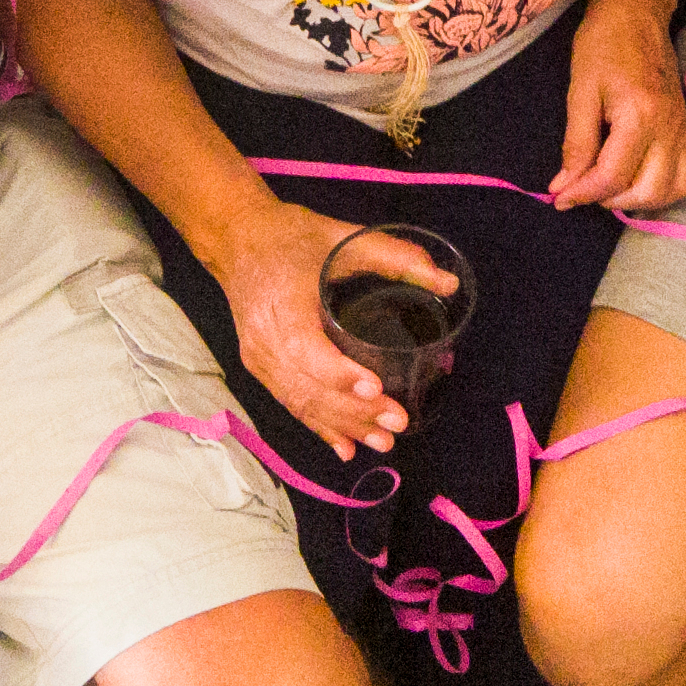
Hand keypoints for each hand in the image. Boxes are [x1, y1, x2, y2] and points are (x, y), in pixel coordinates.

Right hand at [204, 200, 449, 458]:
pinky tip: (346, 448)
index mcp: (281, 304)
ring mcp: (259, 358)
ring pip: (300, 402)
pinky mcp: (260, 368)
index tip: (376, 389)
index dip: (340, 375)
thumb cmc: (290, 236)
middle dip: (353, 412)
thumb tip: (448, 282)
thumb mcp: (343, 236)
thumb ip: (396, 258)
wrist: (238, 240)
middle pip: (307, 387)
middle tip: (397, 423)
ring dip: (342, 427)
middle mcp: (264, 338)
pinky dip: (319, 428)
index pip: (306, 350)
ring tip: (382, 441)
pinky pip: (290, 403)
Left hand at [554, 0, 685, 210]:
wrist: (637, 14)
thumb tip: (563, 187)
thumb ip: (575, 144)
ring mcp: (682, 131)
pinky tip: (637, 180)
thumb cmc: (603, 45)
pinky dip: (663, 190)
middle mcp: (667, 128)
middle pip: (646, 191)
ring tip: (610, 185)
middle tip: (584, 185)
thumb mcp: (580, 91)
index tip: (559, 197)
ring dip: (638, 199)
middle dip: (610, 199)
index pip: (612, 176)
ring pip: (671, 190)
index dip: (581, 193)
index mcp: (639, 115)